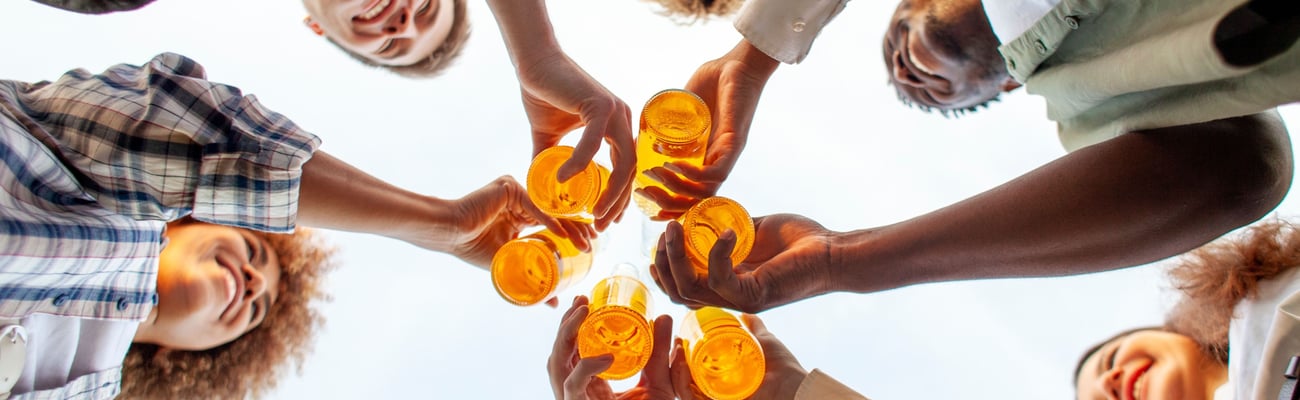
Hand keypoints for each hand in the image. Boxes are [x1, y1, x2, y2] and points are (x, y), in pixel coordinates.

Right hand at [442, 176, 594, 268]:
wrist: (449, 234)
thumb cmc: (471, 247)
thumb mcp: (509, 264)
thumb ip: (531, 277)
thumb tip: (553, 303)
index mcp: (519, 214)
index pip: (552, 223)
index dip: (571, 234)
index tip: (588, 248)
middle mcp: (520, 200)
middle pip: (555, 214)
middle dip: (577, 229)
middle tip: (594, 245)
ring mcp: (516, 191)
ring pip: (549, 210)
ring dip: (570, 227)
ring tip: (586, 243)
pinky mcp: (509, 187)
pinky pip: (534, 207)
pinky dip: (550, 221)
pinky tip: (564, 235)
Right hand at [518, 52, 633, 230]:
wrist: (534, 65)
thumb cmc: (543, 95)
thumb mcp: (548, 137)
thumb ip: (550, 161)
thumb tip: (542, 188)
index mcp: (616, 126)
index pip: (628, 169)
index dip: (620, 198)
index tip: (607, 220)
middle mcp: (622, 119)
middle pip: (631, 171)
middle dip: (618, 203)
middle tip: (601, 226)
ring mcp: (615, 111)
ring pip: (623, 162)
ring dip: (610, 192)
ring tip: (591, 213)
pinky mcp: (600, 104)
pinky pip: (594, 142)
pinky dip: (580, 163)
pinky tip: (565, 179)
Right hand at [548, 296, 675, 399]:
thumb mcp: (660, 382)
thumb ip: (658, 352)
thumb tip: (662, 316)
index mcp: (590, 385)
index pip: (572, 351)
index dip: (573, 325)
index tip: (585, 300)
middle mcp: (578, 393)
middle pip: (558, 354)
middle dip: (565, 325)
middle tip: (581, 301)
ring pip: (557, 366)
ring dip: (566, 336)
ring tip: (583, 313)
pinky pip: (574, 387)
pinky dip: (586, 368)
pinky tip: (605, 356)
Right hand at [636, 39, 778, 219]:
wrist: (736, 63)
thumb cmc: (713, 81)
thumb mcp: (683, 109)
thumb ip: (665, 123)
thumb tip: (638, 136)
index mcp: (706, 157)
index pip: (690, 194)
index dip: (669, 204)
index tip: (644, 202)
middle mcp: (718, 161)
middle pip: (695, 199)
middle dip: (667, 203)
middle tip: (643, 192)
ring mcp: (728, 155)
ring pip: (704, 190)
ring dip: (675, 187)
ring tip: (653, 174)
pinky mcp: (735, 145)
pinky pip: (716, 172)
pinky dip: (693, 175)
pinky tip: (673, 166)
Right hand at [650, 214, 832, 312]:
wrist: (833, 252)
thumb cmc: (802, 240)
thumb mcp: (755, 229)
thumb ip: (729, 227)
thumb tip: (703, 212)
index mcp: (729, 283)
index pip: (683, 287)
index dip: (665, 268)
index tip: (659, 239)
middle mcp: (731, 296)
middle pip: (679, 292)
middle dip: (663, 263)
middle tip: (664, 233)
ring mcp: (741, 299)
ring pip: (690, 289)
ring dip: (676, 256)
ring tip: (675, 228)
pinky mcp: (754, 295)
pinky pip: (719, 278)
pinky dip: (716, 252)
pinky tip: (727, 231)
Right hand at [670, 314, 808, 399]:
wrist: (796, 386)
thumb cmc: (783, 370)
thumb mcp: (763, 342)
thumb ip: (754, 329)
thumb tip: (745, 313)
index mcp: (720, 379)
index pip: (691, 370)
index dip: (679, 356)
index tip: (678, 337)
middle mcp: (714, 392)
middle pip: (682, 378)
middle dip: (671, 361)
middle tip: (675, 342)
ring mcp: (714, 399)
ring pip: (682, 388)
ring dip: (674, 369)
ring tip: (677, 349)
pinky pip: (690, 399)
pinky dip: (681, 383)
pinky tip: (682, 365)